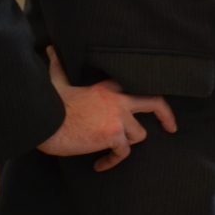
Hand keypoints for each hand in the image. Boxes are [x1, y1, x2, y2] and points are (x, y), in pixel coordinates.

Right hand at [37, 46, 177, 171]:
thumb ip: (59, 68)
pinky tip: (100, 165)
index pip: (136, 87)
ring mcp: (118, 118)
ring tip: (113, 150)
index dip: (146, 96)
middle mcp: (118, 101)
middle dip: (167, 116)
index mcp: (107, 88)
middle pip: (155, 103)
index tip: (153, 106)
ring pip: (139, 134)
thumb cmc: (49, 105)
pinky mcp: (113, 136)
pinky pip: (123, 152)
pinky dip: (112, 161)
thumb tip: (51, 50)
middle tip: (171, 127)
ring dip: (127, 143)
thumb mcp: (57, 82)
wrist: (43, 122)